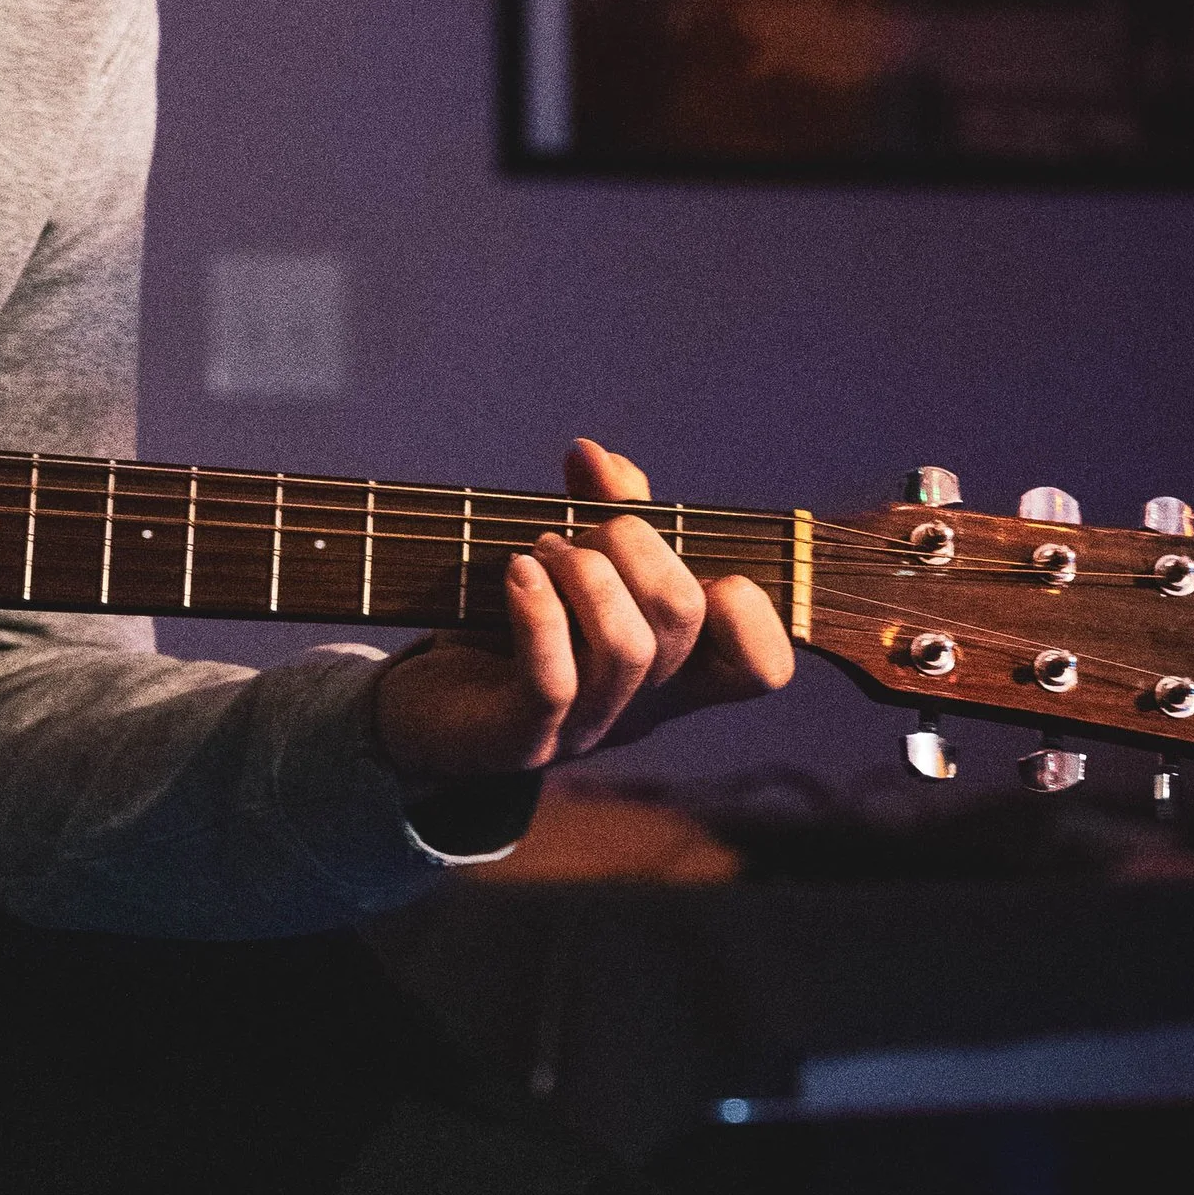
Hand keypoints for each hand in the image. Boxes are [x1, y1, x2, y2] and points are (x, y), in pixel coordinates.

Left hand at [372, 438, 794, 787]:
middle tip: (581, 532)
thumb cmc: (515, 629)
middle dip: (634, 542)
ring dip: (585, 572)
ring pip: (629, 647)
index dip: (750, 609)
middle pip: (686, 616)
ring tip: (544, 550)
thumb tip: (592, 455)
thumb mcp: (577, 566)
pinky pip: (554, 678)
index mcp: (678, 671)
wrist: (428, 709)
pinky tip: (517, 572)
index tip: (686, 565)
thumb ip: (603, 508)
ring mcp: (588, 728)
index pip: (765, 667)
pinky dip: (538, 609)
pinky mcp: (524, 739)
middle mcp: (644, 707)